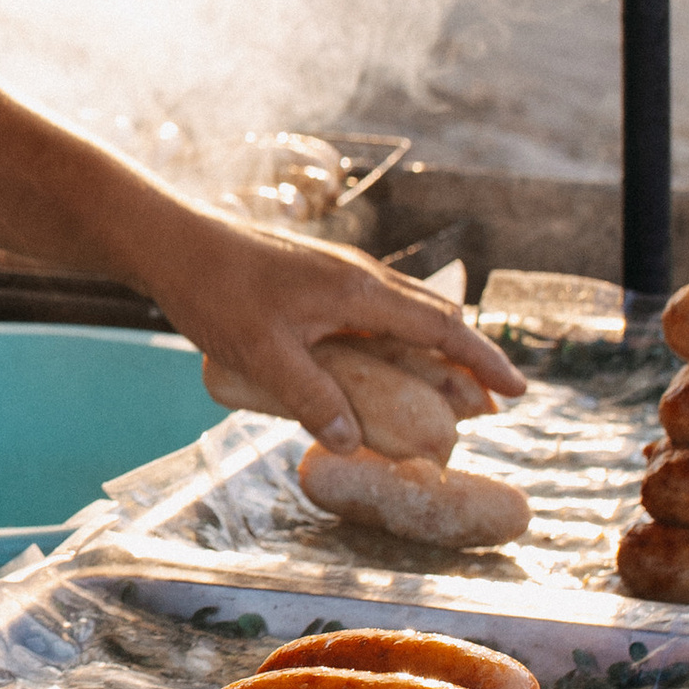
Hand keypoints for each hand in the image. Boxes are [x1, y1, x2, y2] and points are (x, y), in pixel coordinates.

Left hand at [136, 209, 523, 451]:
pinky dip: (394, 342)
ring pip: (404, 314)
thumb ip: (310, 399)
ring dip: (431, 352)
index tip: (516, 390)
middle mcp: (358, 278)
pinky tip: (384, 366)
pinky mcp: (315, 281)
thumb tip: (354, 445)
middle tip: (489, 407)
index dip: (481, 362)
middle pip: (432, 319)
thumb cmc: (216, 292)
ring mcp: (337, 276)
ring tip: (448, 392)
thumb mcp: (262, 355)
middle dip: (465, 363)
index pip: (441, 328)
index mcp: (358, 293)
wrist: (172, 243)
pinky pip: (372, 314)